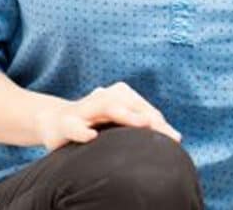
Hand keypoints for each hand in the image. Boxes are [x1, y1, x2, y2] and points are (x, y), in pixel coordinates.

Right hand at [35, 82, 180, 151]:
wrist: (55, 121)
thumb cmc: (95, 123)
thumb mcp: (119, 121)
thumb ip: (142, 125)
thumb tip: (177, 137)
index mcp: (120, 95)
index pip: (144, 108)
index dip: (160, 123)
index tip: (176, 138)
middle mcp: (104, 97)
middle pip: (132, 106)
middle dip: (150, 119)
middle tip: (168, 135)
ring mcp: (84, 109)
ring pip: (107, 107)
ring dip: (125, 115)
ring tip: (144, 124)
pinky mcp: (65, 123)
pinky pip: (74, 127)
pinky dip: (83, 131)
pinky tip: (91, 137)